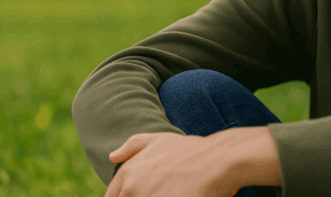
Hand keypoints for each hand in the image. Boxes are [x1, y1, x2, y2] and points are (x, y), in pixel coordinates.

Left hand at [105, 132, 239, 196]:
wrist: (218, 160)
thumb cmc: (191, 150)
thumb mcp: (160, 139)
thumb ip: (133, 145)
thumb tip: (112, 156)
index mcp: (128, 174)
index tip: (145, 193)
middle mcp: (134, 188)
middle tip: (165, 191)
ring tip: (175, 192)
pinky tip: (181, 196)